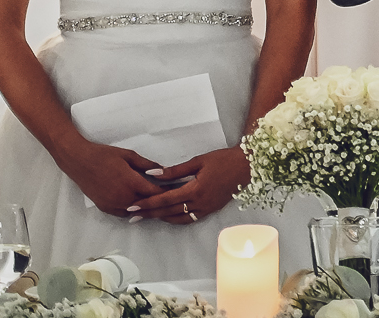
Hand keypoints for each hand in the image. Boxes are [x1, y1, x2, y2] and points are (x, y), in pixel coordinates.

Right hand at [57, 140, 164, 217]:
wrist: (79, 161)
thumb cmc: (105, 155)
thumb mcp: (129, 155)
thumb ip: (147, 164)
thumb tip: (164, 170)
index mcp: (131, 183)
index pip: (155, 193)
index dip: (168, 192)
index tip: (178, 190)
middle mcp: (123, 197)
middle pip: (147, 204)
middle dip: (160, 201)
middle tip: (172, 198)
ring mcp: (113, 204)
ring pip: (136, 212)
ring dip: (146, 208)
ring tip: (158, 203)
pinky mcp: (105, 207)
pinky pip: (123, 214)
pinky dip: (133, 211)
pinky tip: (139, 206)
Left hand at [130, 146, 249, 223]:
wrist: (247, 165)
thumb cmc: (223, 159)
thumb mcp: (198, 161)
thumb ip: (174, 171)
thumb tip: (152, 174)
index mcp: (195, 190)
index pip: (165, 199)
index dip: (147, 203)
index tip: (132, 207)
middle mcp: (200, 203)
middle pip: (168, 211)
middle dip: (149, 214)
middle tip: (132, 217)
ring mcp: (206, 209)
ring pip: (178, 218)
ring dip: (161, 218)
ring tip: (146, 216)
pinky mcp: (211, 210)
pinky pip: (189, 219)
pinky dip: (175, 219)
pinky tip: (167, 216)